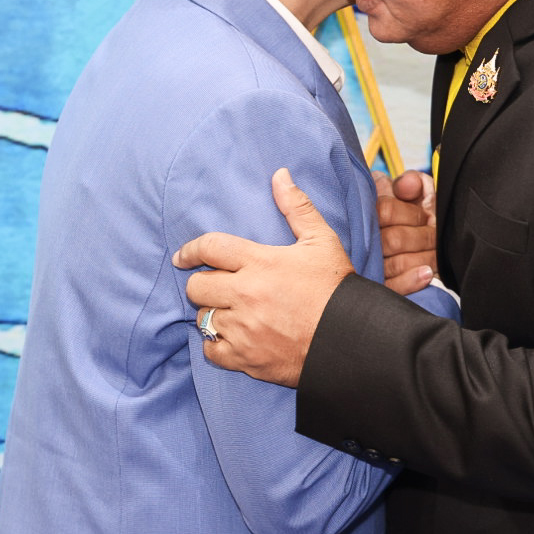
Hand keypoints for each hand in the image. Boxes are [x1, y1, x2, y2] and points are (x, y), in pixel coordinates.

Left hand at [172, 168, 353, 386]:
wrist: (350, 340)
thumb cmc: (335, 288)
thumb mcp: (322, 240)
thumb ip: (297, 206)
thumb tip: (279, 175)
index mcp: (260, 263)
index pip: (209, 248)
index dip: (190, 250)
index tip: (183, 256)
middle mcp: (245, 295)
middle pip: (196, 287)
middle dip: (203, 283)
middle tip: (217, 286)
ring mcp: (243, 329)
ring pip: (203, 319)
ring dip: (213, 313)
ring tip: (231, 311)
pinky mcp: (246, 358)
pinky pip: (211, 351)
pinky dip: (217, 345)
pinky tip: (232, 337)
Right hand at [374, 169, 436, 295]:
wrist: (417, 239)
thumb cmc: (415, 214)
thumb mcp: (417, 193)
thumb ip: (414, 183)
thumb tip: (407, 185)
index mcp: (371, 207)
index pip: (385, 210)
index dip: (410, 214)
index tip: (426, 216)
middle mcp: (365, 235)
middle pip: (392, 240)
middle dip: (420, 238)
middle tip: (434, 236)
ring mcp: (368, 262)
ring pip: (394, 264)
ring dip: (421, 258)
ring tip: (435, 255)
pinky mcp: (377, 285)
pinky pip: (391, 287)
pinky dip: (410, 281)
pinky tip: (426, 274)